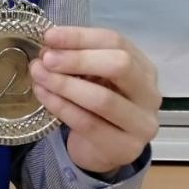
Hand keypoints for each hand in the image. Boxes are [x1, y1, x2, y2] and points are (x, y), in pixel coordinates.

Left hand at [29, 27, 160, 176]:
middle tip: (46, 59)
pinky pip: (88, 124)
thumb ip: (77, 60)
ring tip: (38, 75)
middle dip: (78, 59)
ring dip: (64, 84)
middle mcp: (150, 94)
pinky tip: (43, 95)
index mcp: (143, 67)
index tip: (49, 36)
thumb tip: (49, 45)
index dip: (80, 36)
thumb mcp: (91, 78)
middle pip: (119, 66)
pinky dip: (61, 106)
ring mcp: (142, 124)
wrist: (100, 151)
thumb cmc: (95, 107)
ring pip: (102, 99)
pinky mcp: (125, 148)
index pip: (116, 42)